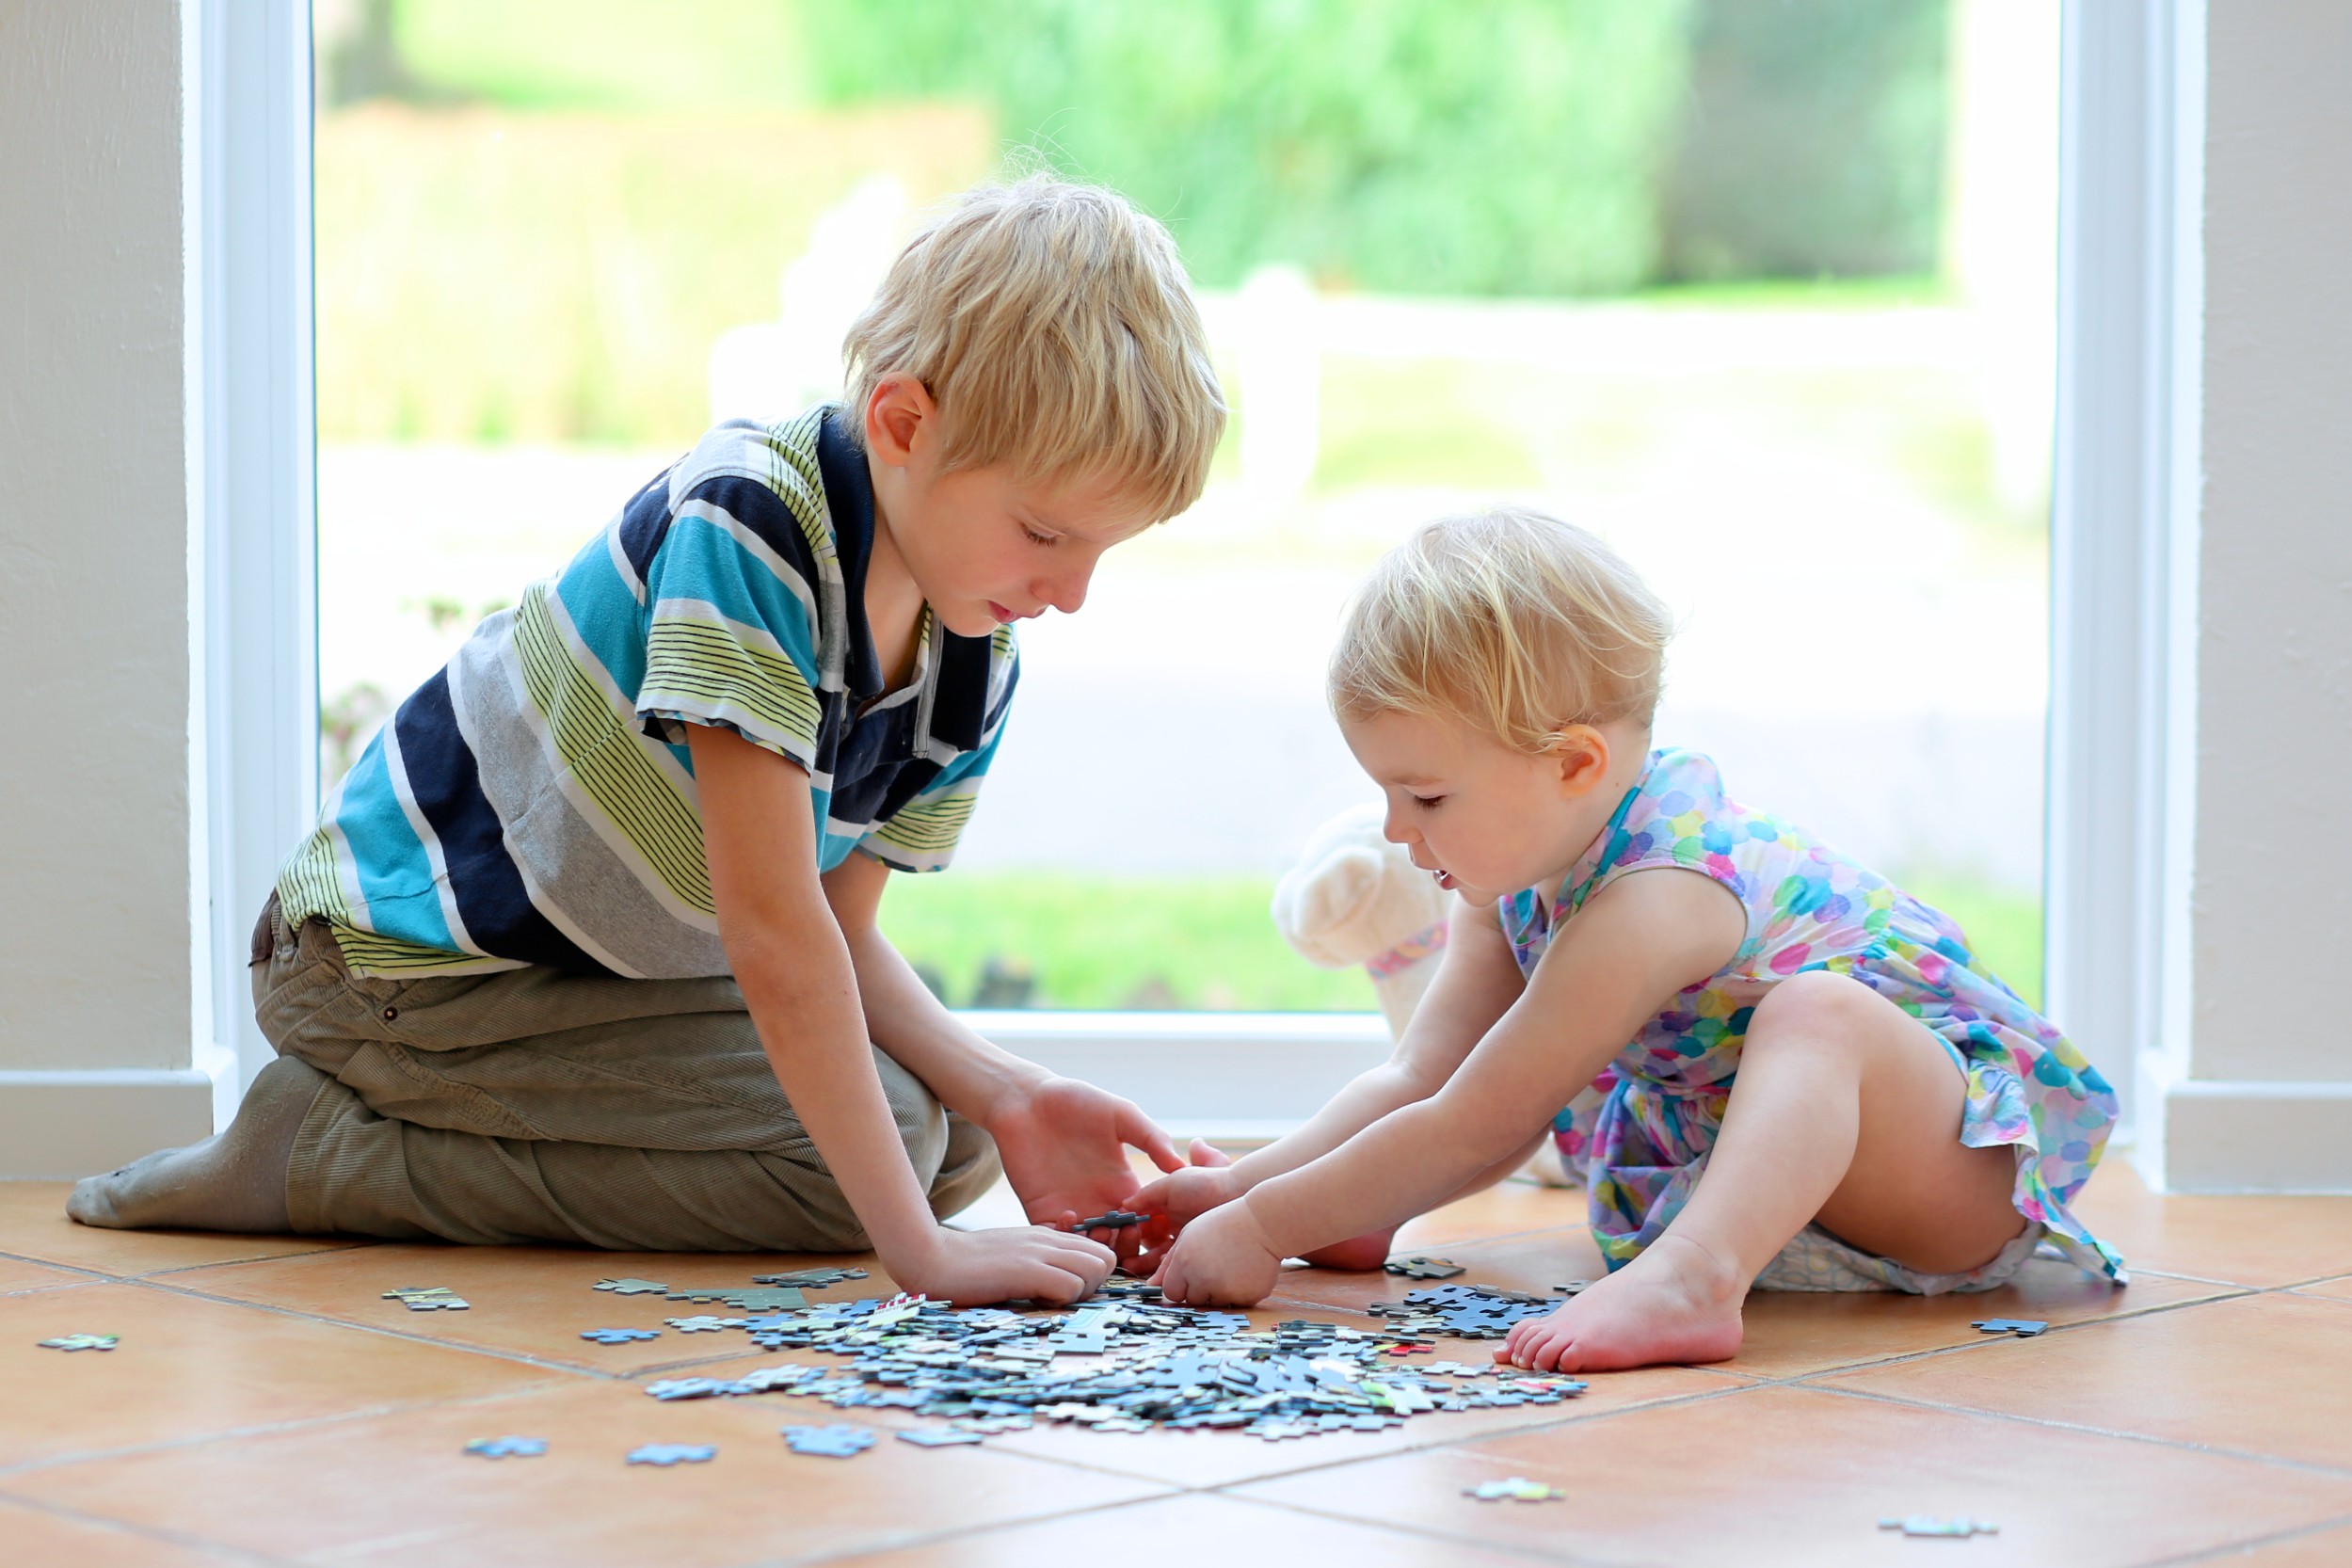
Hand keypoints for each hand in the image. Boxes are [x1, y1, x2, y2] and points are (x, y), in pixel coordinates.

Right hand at [892, 1224, 1115, 1305]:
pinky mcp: (1026, 1270)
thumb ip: (1037, 1258)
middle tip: (1064, 1298)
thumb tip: (1058, 1278)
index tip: (1071, 1290)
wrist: (932, 1257)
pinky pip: (1070, 1286)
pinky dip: (1063, 1300)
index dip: (1094, 1275)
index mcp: (1046, 1235)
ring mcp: (1039, 1253)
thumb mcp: (1012, 1252)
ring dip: (1080, 1293)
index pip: (1099, 1250)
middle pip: (1105, 1259)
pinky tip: (1037, 1301)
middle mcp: (1048, 1240)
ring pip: (1096, 1270)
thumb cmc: (968, 1263)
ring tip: (1050, 1300)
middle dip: (1095, 1285)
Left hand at [986, 1076, 1182, 1265]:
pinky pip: (1056, 1239)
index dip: (1155, 1232)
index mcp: (1122, 1184)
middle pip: (1120, 1244)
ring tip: (1100, 1230)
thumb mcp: (1121, 1114)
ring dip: (1098, 1248)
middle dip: (1128, 1248)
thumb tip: (1181, 1166)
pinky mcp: (1042, 1211)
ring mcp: (1071, 1209)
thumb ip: (1152, 1139)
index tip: (1158, 1228)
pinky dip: (1065, 1239)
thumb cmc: (1075, 1099)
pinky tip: (1068, 1215)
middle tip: (1127, 1236)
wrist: (1026, 1098)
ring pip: (1090, 1248)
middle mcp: (1099, 1203)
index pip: (1146, 1222)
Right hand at [1129, 1138, 1239, 1272]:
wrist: (1237, 1193)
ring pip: (1159, 1256)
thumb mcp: (1172, 1183)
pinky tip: (1159, 1270)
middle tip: (1125, 1258)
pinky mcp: (1195, 1252)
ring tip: (1134, 1268)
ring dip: (1145, 1263)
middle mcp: (1173, 1224)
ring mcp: (1184, 1239)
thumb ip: (1146, 1194)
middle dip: (1134, 1251)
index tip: (1118, 1236)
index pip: (1141, 1222)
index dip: (1129, 1230)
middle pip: (1148, 1243)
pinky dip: (1165, 1269)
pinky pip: (1176, 1264)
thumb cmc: (1205, 1182)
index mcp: (1165, 1206)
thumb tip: (1124, 1206)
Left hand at [1151, 1194, 1283, 1307]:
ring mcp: (1226, 1291)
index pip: (1171, 1292)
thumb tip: (1150, 1286)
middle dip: (1200, 1288)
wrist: (1263, 1224)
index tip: (1192, 1271)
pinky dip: (1239, 1292)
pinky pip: (1235, 1303)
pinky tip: (1245, 1272)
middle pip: (1192, 1300)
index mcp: (1184, 1263)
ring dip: (1219, 1291)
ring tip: (1231, 1266)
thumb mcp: (1189, 1235)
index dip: (1180, 1283)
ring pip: (1214, 1304)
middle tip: (1215, 1264)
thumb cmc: (1222, 1225)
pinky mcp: (1246, 1298)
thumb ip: (1168, 1263)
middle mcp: (1203, 1279)